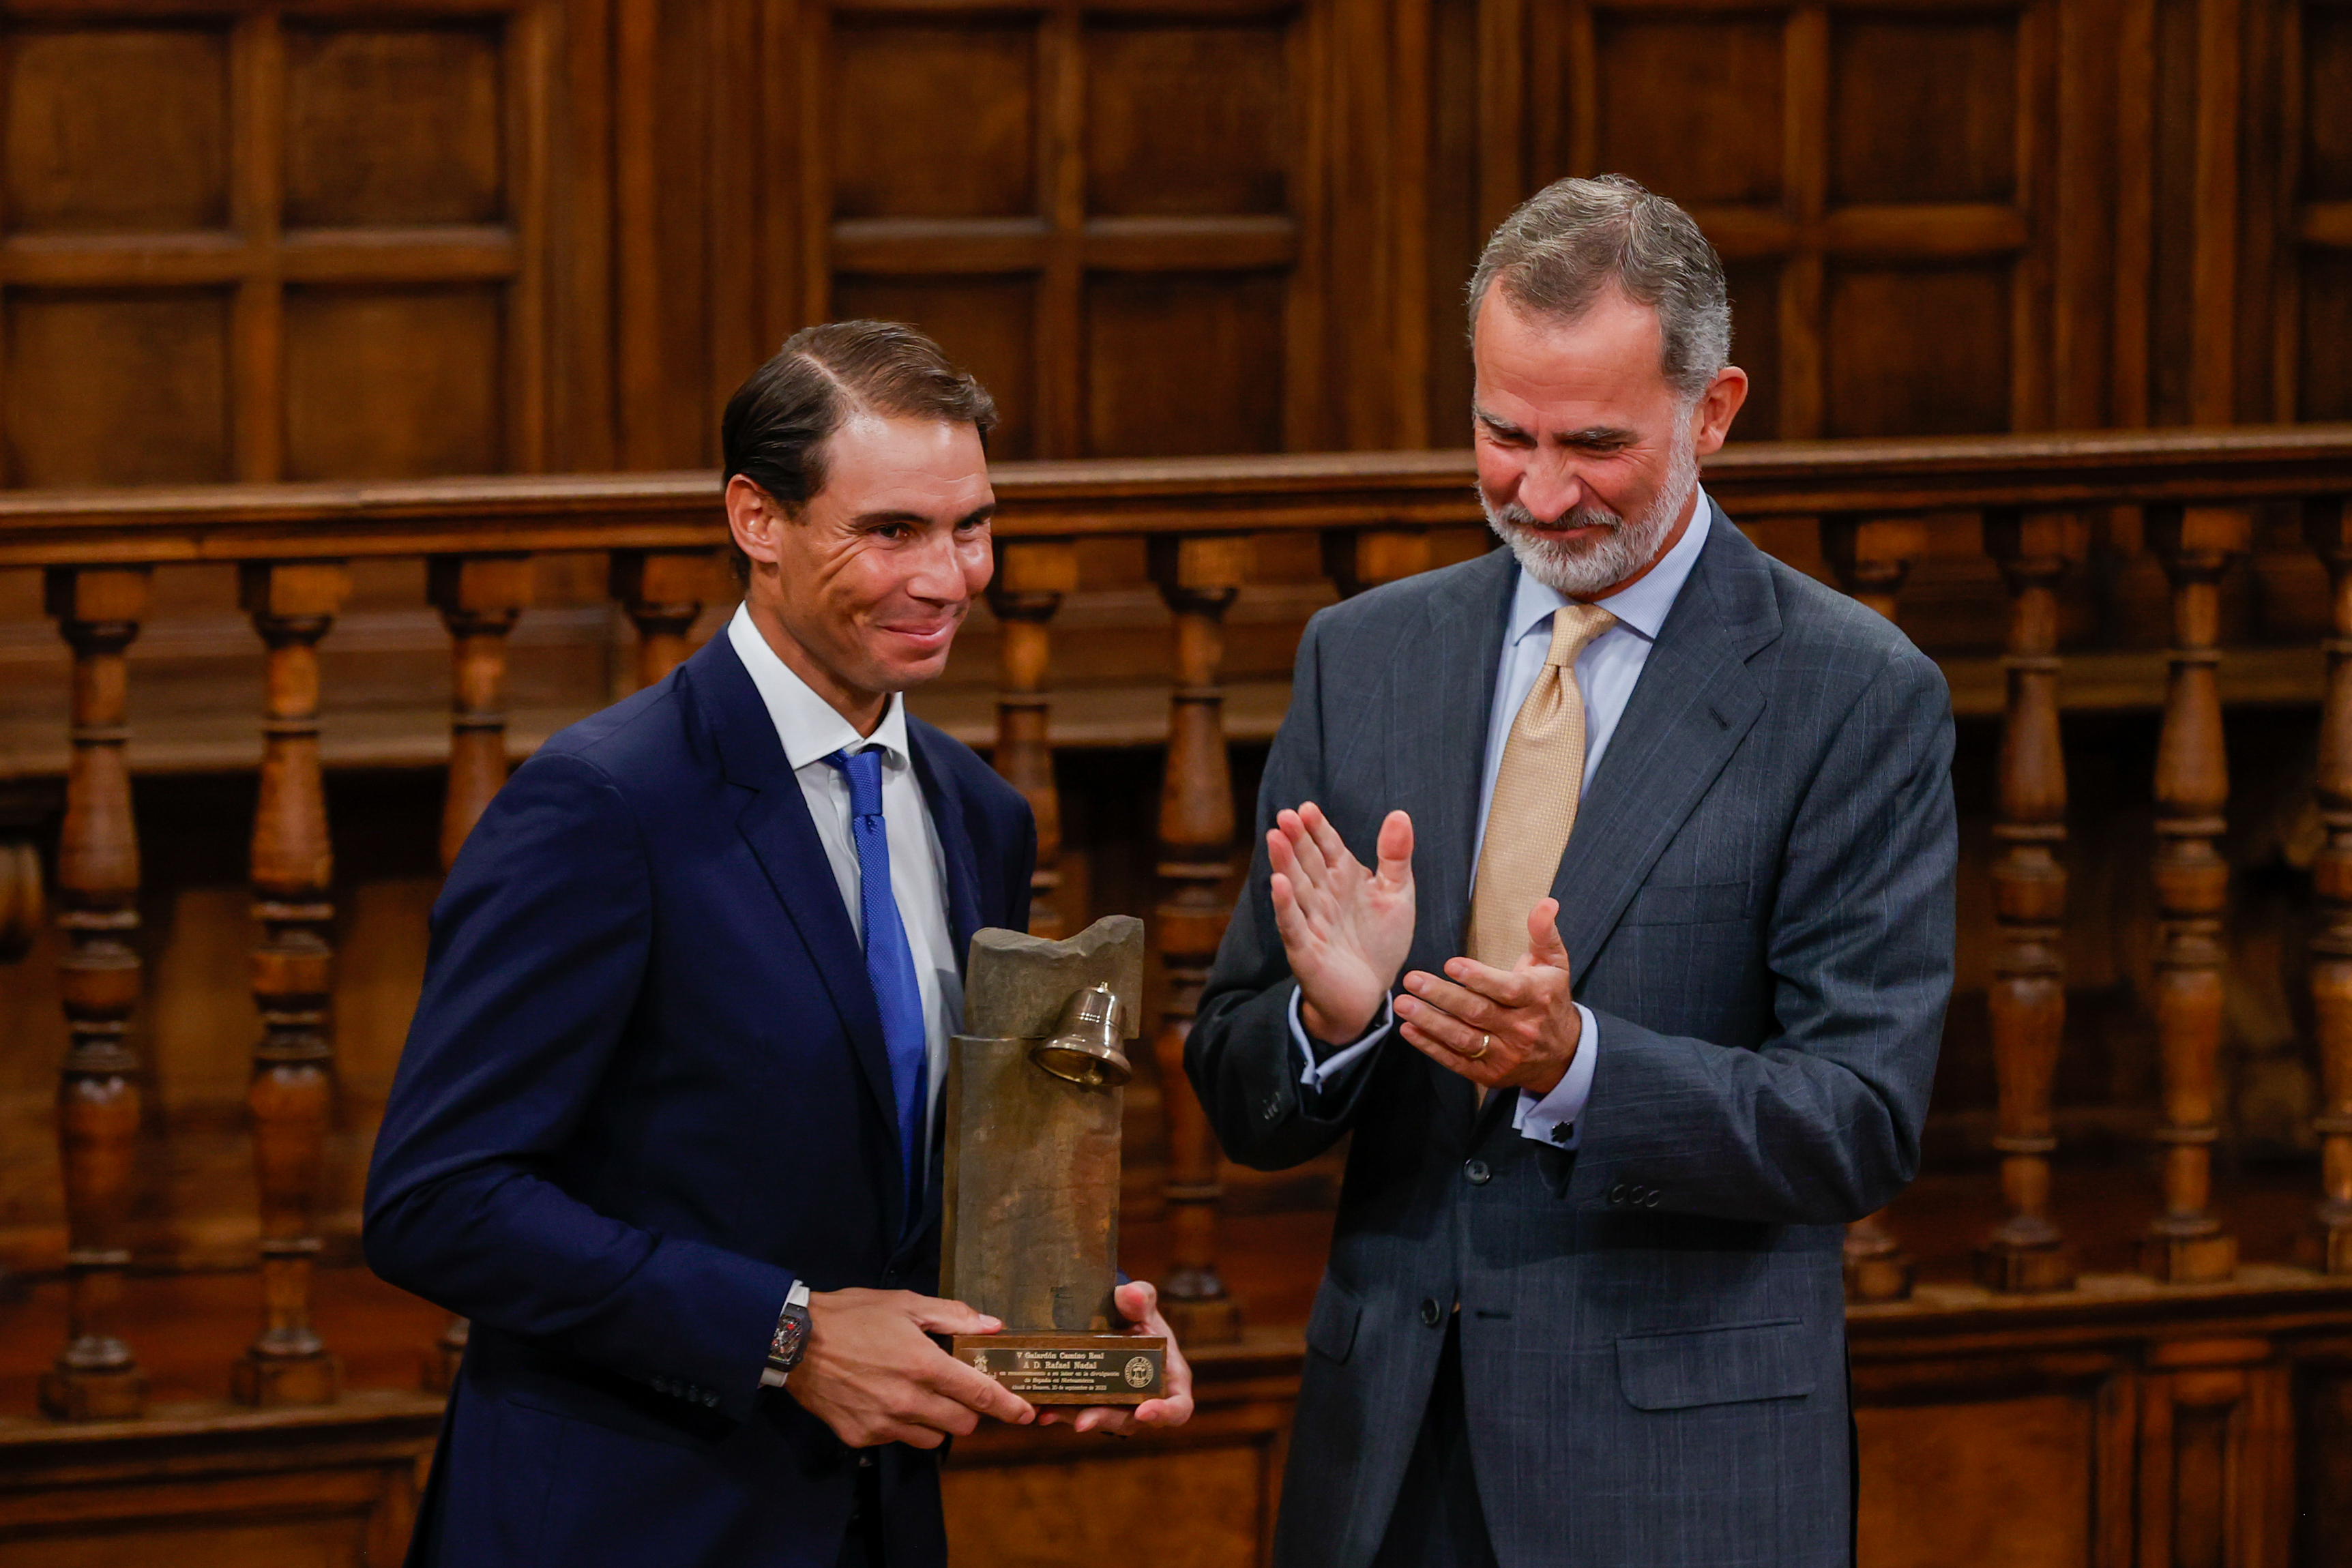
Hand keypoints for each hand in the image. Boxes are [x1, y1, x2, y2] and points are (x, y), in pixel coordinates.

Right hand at [787, 1288, 1033, 1448]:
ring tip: (919, 1395)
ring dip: (936, 1421)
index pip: (980, 1395)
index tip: (1026, 1415)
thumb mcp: (905, 1304)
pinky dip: (901, 1425)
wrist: (793, 1341)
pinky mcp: (861, 1437)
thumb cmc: (852, 1316)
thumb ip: (951, 1316)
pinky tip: (886, 1400)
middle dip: (968, 1411)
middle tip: (956, 1390)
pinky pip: (897, 1439)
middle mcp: (908, 1401)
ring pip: (932, 1437)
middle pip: (962, 1424)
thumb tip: (991, 1325)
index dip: (1009, 1408)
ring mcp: (883, 1424)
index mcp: (924, 1365)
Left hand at [1036, 1280, 1195, 1434]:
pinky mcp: (1093, 1404)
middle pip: (1130, 1420)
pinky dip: (1060, 1411)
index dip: (1164, 1414)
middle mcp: (1145, 1400)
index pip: (1177, 1409)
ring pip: (1099, 1419)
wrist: (1114, 1319)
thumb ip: (1141, 1298)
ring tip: (1050, 1412)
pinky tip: (1042, 1408)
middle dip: (1105, 1419)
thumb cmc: (1139, 1318)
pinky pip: (1078, 1412)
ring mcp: (1118, 1405)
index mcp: (1170, 1381)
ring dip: (1075, 1418)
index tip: (1144, 1411)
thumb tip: (1132, 1295)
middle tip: (1082, 1421)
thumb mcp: (1143, 1305)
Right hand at [1268, 803, 1415, 1043]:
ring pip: (1296, 888)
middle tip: (1286, 816)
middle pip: (1308, 863)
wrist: (1369, 995)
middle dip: (1297, 840)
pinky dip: (1285, 906)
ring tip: (1275, 838)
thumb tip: (1399, 814)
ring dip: (1285, 864)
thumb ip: (1396, 856)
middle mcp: (1323, 897)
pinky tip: (1277, 884)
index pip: (1329, 848)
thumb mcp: (1397, 895)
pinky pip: (1293, 924)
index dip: (1318, 829)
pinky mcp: (1305, 950)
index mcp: (1343, 879)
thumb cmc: (1379, 943)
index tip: (1307, 809)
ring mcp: (1311, 922)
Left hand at [1393, 898, 1579, 1095]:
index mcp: (1536, 999)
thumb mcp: (1554, 964)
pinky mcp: (1488, 1073)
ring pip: (1463, 1039)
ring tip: (1403, 1004)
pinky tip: (1409, 1030)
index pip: (1507, 990)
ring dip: (1431, 1023)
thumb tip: (1545, 903)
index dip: (1479, 978)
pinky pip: (1456, 1061)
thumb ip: (1543, 933)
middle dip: (1443, 997)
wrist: (1562, 1054)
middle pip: (1478, 1013)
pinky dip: (1431, 1047)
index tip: (1451, 964)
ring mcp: (1504, 1055)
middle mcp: (1521, 1029)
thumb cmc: (1550, 999)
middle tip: (1412, 980)